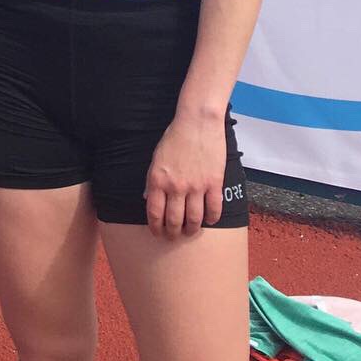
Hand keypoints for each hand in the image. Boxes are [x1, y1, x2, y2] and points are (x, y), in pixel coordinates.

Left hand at [143, 111, 225, 237]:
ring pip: (194, 219)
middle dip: (172, 233)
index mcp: (158, 179)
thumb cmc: (174, 138)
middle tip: (173, 237)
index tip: (157, 233)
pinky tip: (209, 220)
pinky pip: (214, 209)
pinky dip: (211, 219)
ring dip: (191, 230)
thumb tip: (147, 198)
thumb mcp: (156, 158)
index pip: (154, 212)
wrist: (197, 123)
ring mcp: (196, 186)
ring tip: (189, 231)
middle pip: (174, 220)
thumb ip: (152, 180)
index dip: (155, 227)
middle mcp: (176, 186)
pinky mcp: (214, 183)